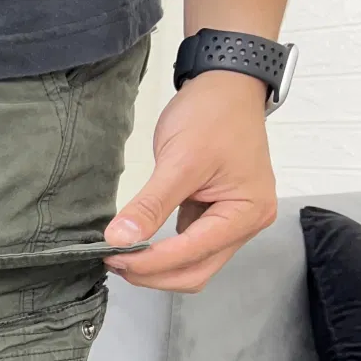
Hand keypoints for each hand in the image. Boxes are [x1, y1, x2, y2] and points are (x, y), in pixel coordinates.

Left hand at [103, 71, 277, 292]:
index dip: (150, 262)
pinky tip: (136, 245)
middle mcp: (246, 224)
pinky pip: (188, 249)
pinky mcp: (215, 218)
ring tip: (121, 255)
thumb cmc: (213, 115)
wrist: (227, 86)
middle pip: (195, 273)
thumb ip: (150, 204)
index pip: (192, 254)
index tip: (114, 257)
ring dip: (156, 269)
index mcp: (247, 212)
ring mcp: (232, 223)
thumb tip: (120, 239)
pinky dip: (162, 254)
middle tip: (114, 262)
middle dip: (153, 274)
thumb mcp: (179, 160)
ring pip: (191, 267)